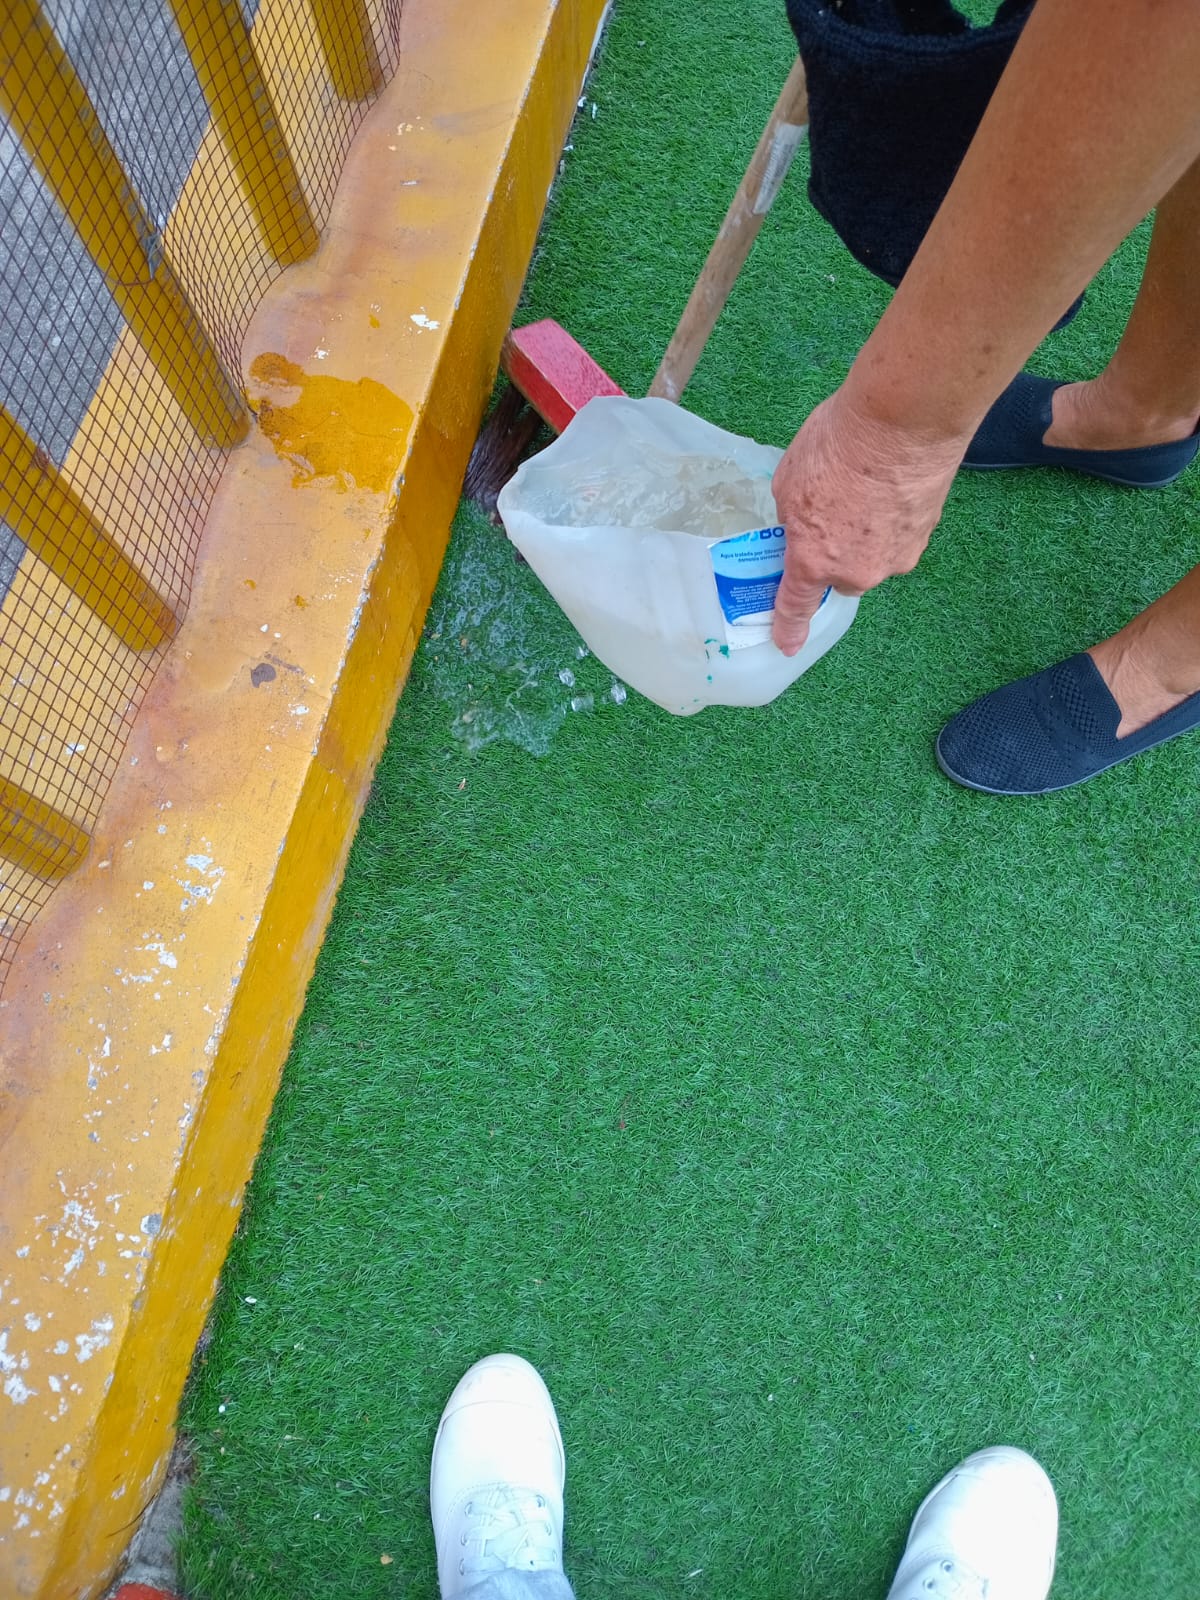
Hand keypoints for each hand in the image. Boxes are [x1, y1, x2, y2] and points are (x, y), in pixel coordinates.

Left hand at [770, 388, 968, 654]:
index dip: (790, 627)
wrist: (905, 421)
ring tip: (863, 489)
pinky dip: (891, 518)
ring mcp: (898, 555)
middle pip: (841, 577)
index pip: (797, 606)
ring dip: (866, 535)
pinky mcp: (926, 534)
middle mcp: (858, 570)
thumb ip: (790, 516)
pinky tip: (888, 485)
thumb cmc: (837, 445)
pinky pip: (899, 536)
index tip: (787, 645)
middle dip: (833, 554)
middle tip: (830, 512)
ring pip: (873, 558)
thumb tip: (800, 525)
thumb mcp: (789, 479)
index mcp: (814, 560)